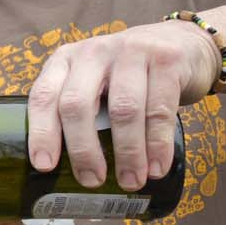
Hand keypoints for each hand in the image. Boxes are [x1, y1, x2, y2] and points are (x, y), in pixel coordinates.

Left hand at [27, 19, 217, 189]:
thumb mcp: (94, 81)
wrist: (184, 43)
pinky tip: (156, 167)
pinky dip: (158, 144)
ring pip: (123, 110)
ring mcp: (131, 52)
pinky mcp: (167, 60)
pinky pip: (160, 110)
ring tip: (130, 181)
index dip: (41, 132)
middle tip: (92, 180)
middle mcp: (93, 52)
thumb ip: (79, 109)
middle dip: (83, 149)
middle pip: (78, 104)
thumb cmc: (128, 75)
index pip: (43, 96)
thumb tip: (66, 171)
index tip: (46, 166)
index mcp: (66, 60)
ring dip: (126, 153)